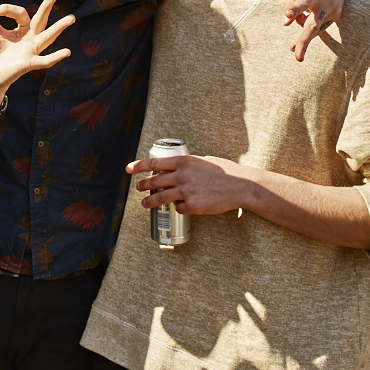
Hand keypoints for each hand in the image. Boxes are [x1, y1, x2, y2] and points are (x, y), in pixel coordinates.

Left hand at [0, 0, 73, 90]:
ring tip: (71, 18)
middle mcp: (29, 38)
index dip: (7, 9)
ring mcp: (31, 50)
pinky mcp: (29, 63)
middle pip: (40, 21)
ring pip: (48, 37)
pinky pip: (45, 60)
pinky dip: (55, 57)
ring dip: (59, 28)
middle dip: (46, 8)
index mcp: (21, 29)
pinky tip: (67, 52)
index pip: (21, 13)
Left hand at [129, 155, 251, 215]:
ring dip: (149, 201)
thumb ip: (187, 164)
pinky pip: (178, 208)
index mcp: (183, 161)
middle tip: (138, 188)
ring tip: (144, 204)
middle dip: (142, 185)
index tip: (129, 169)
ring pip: (160, 197)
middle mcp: (181, 175)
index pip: (153, 162)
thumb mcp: (203, 161)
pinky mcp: (192, 206)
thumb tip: (173, 168)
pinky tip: (180, 208)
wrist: (240, 186)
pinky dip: (177, 208)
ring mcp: (186, 191)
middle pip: (154, 181)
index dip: (138, 166)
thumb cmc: (224, 171)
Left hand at [284, 0, 344, 61]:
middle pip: (314, 24)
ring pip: (315, 27)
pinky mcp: (337, 14)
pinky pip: (320, 25)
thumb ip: (290, 1)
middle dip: (305, 41)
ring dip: (303, 35)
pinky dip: (310, 26)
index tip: (288, 13)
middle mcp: (327, 2)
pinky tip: (300, 24)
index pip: (305, 1)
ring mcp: (334, 10)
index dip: (296, 7)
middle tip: (298, 58)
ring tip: (292, 49)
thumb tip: (286, 23)